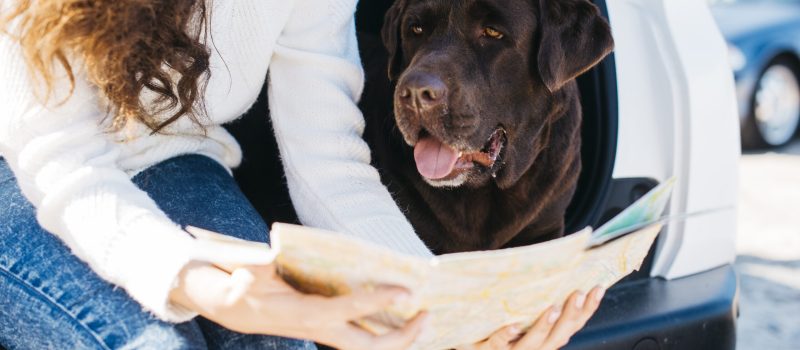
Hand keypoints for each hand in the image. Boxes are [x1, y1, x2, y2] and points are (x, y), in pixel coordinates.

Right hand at [169, 262, 426, 349]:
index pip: (343, 311)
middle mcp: (316, 329)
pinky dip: (386, 330)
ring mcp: (323, 331)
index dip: (374, 302)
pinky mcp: (326, 326)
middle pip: (365, 346)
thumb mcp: (231, 277)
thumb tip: (251, 273)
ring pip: (367, 346)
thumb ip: (241, 276)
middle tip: (429, 315)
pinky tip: (405, 317)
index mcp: (298, 315)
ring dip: (399, 338)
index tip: (406, 291)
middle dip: (401, 338)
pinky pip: (361, 335)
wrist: (225, 303)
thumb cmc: (232, 284)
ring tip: (426, 321)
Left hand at [459, 287, 604, 349]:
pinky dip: (506, 335)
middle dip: (569, 316)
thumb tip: (559, 263)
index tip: (598, 287)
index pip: (572, 325)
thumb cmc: (499, 320)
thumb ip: (539, 296)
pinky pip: (497, 343)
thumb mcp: (523, 310)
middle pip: (557, 336)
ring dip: (543, 327)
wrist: (467, 339)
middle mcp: (534, 348)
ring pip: (532, 344)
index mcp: (546, 338)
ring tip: (553, 308)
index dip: (587, 309)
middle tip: (578, 294)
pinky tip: (512, 325)